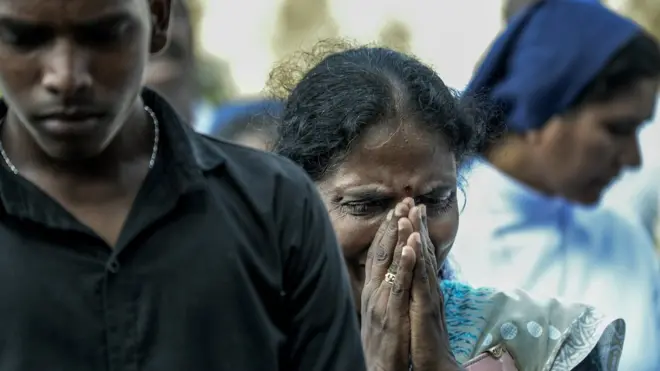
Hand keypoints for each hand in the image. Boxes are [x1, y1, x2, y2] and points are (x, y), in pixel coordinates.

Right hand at [361, 202, 415, 370]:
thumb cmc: (382, 341)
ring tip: (405, 213)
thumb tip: (387, 272)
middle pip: (382, 251)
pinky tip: (409, 247)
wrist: (377, 367)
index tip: (396, 209)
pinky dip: (404, 265)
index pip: (378, 253)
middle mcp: (373, 290)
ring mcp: (381, 301)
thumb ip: (382, 289)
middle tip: (403, 200)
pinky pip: (399, 286)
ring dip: (397, 236)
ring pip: (389, 263)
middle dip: (393, 224)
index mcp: (372, 289)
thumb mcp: (379, 310)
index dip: (386, 230)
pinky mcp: (391, 313)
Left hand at [408, 205, 461, 370]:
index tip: (410, 210)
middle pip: (423, 252)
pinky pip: (420, 281)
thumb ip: (417, 292)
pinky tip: (414, 245)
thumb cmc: (424, 340)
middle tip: (413, 201)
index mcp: (425, 288)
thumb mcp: (418, 311)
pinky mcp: (426, 309)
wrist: (436, 365)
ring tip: (411, 214)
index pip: (420, 255)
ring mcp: (429, 297)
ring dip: (417, 237)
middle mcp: (429, 289)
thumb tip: (414, 277)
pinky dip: (417, 261)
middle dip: (417, 226)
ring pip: (423, 262)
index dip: (415, 232)